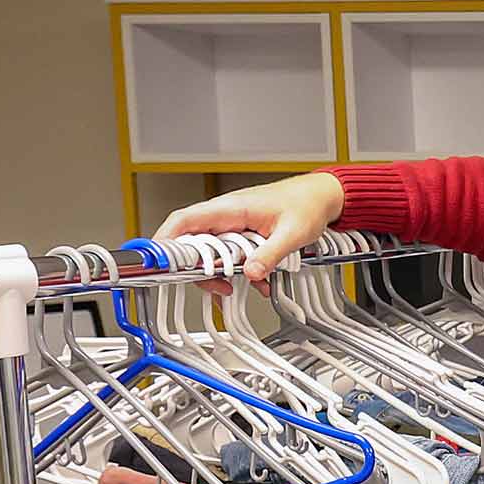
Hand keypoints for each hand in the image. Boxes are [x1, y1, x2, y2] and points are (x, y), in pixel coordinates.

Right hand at [153, 171, 346, 297]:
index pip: (184, 221)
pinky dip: (239, 271)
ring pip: (211, 252)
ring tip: (237, 286)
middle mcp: (225, 215)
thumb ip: (270, 255)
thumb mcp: (291, 233)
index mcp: (230, 208)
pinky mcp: (241, 234)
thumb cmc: (306, 204)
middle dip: (199, 269)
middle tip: (218, 286)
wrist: (321, 196)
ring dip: (221, 273)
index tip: (162, 264)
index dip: (166, 242)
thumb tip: (250, 274)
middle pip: (193, 242)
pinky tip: (257, 280)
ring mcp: (232, 225)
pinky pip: (230, 255)